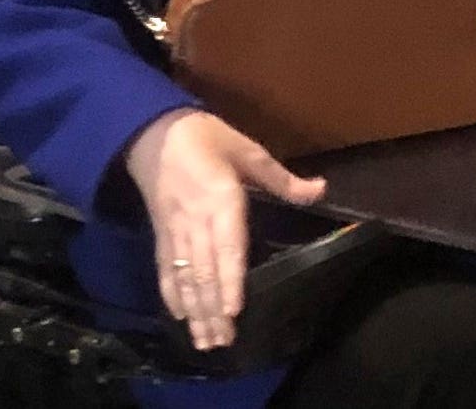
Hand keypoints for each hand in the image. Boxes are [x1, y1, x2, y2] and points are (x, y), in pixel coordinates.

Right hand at [124, 108, 324, 350]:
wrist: (154, 133)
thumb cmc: (210, 139)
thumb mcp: (250, 151)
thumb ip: (283, 179)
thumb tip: (321, 190)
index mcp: (221, 198)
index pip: (227, 246)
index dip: (230, 280)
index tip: (234, 309)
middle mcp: (195, 220)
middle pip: (206, 271)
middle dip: (213, 310)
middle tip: (223, 342)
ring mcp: (175, 231)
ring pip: (186, 277)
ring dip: (195, 311)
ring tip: (205, 341)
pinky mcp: (161, 235)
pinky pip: (166, 270)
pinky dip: (173, 295)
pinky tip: (180, 317)